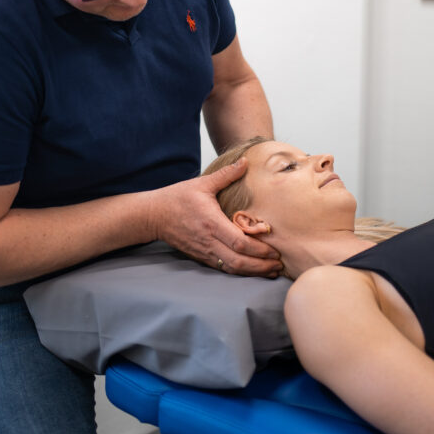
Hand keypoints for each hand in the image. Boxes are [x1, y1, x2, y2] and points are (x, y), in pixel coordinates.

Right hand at [149, 159, 282, 277]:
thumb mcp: (202, 184)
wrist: (154, 215)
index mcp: (211, 222)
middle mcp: (208, 241)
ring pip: (232, 268)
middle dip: (261, 266)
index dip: (259, 249)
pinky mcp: (201, 256)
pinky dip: (241, 272)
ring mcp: (204, 251)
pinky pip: (224, 268)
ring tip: (271, 271)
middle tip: (279, 264)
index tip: (274, 249)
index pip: (239, 242)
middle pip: (239, 261)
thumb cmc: (178, 198)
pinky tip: (253, 270)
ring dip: (253, 272)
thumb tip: (246, 161)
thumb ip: (226, 175)